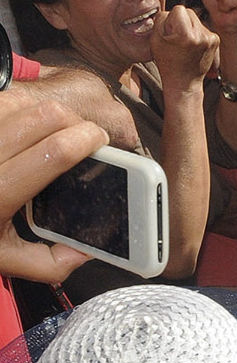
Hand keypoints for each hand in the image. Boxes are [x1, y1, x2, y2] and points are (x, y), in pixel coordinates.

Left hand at [0, 91, 108, 282]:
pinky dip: (23, 107)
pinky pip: (5, 100)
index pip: (54, 152)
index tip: (100, 141)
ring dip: (49, 113)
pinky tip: (27, 124)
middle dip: (76, 122)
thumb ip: (49, 263)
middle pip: (47, 117)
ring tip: (56, 130)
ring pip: (25, 103)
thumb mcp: (3, 259)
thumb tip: (86, 249)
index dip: (87, 139)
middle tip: (84, 137)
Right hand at [151, 5, 219, 90]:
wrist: (184, 81)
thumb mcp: (155, 39)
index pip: (179, 9)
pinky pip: (203, 27)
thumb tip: (170, 10)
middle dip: (180, 21)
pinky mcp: (215, 40)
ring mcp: (211, 37)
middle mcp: (201, 34)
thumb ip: (161, 19)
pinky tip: (192, 45)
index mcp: (185, 34)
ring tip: (184, 43)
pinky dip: (196, 33)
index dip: (170, 19)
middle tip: (175, 38)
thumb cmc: (167, 61)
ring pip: (196, 19)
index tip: (169, 32)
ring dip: (188, 26)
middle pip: (189, 11)